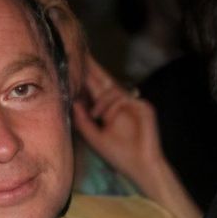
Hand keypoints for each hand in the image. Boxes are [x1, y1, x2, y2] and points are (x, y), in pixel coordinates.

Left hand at [73, 55, 163, 182]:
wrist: (140, 166)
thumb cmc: (119, 154)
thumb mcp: (95, 137)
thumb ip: (83, 121)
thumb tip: (72, 102)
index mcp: (110, 111)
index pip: (96, 90)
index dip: (86, 78)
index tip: (72, 65)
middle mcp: (121, 104)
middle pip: (105, 82)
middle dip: (92, 68)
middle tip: (80, 51)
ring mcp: (134, 104)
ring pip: (112, 91)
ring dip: (100, 102)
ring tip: (97, 116)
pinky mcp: (144, 107)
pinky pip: (122, 99)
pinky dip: (110, 107)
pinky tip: (103, 117)